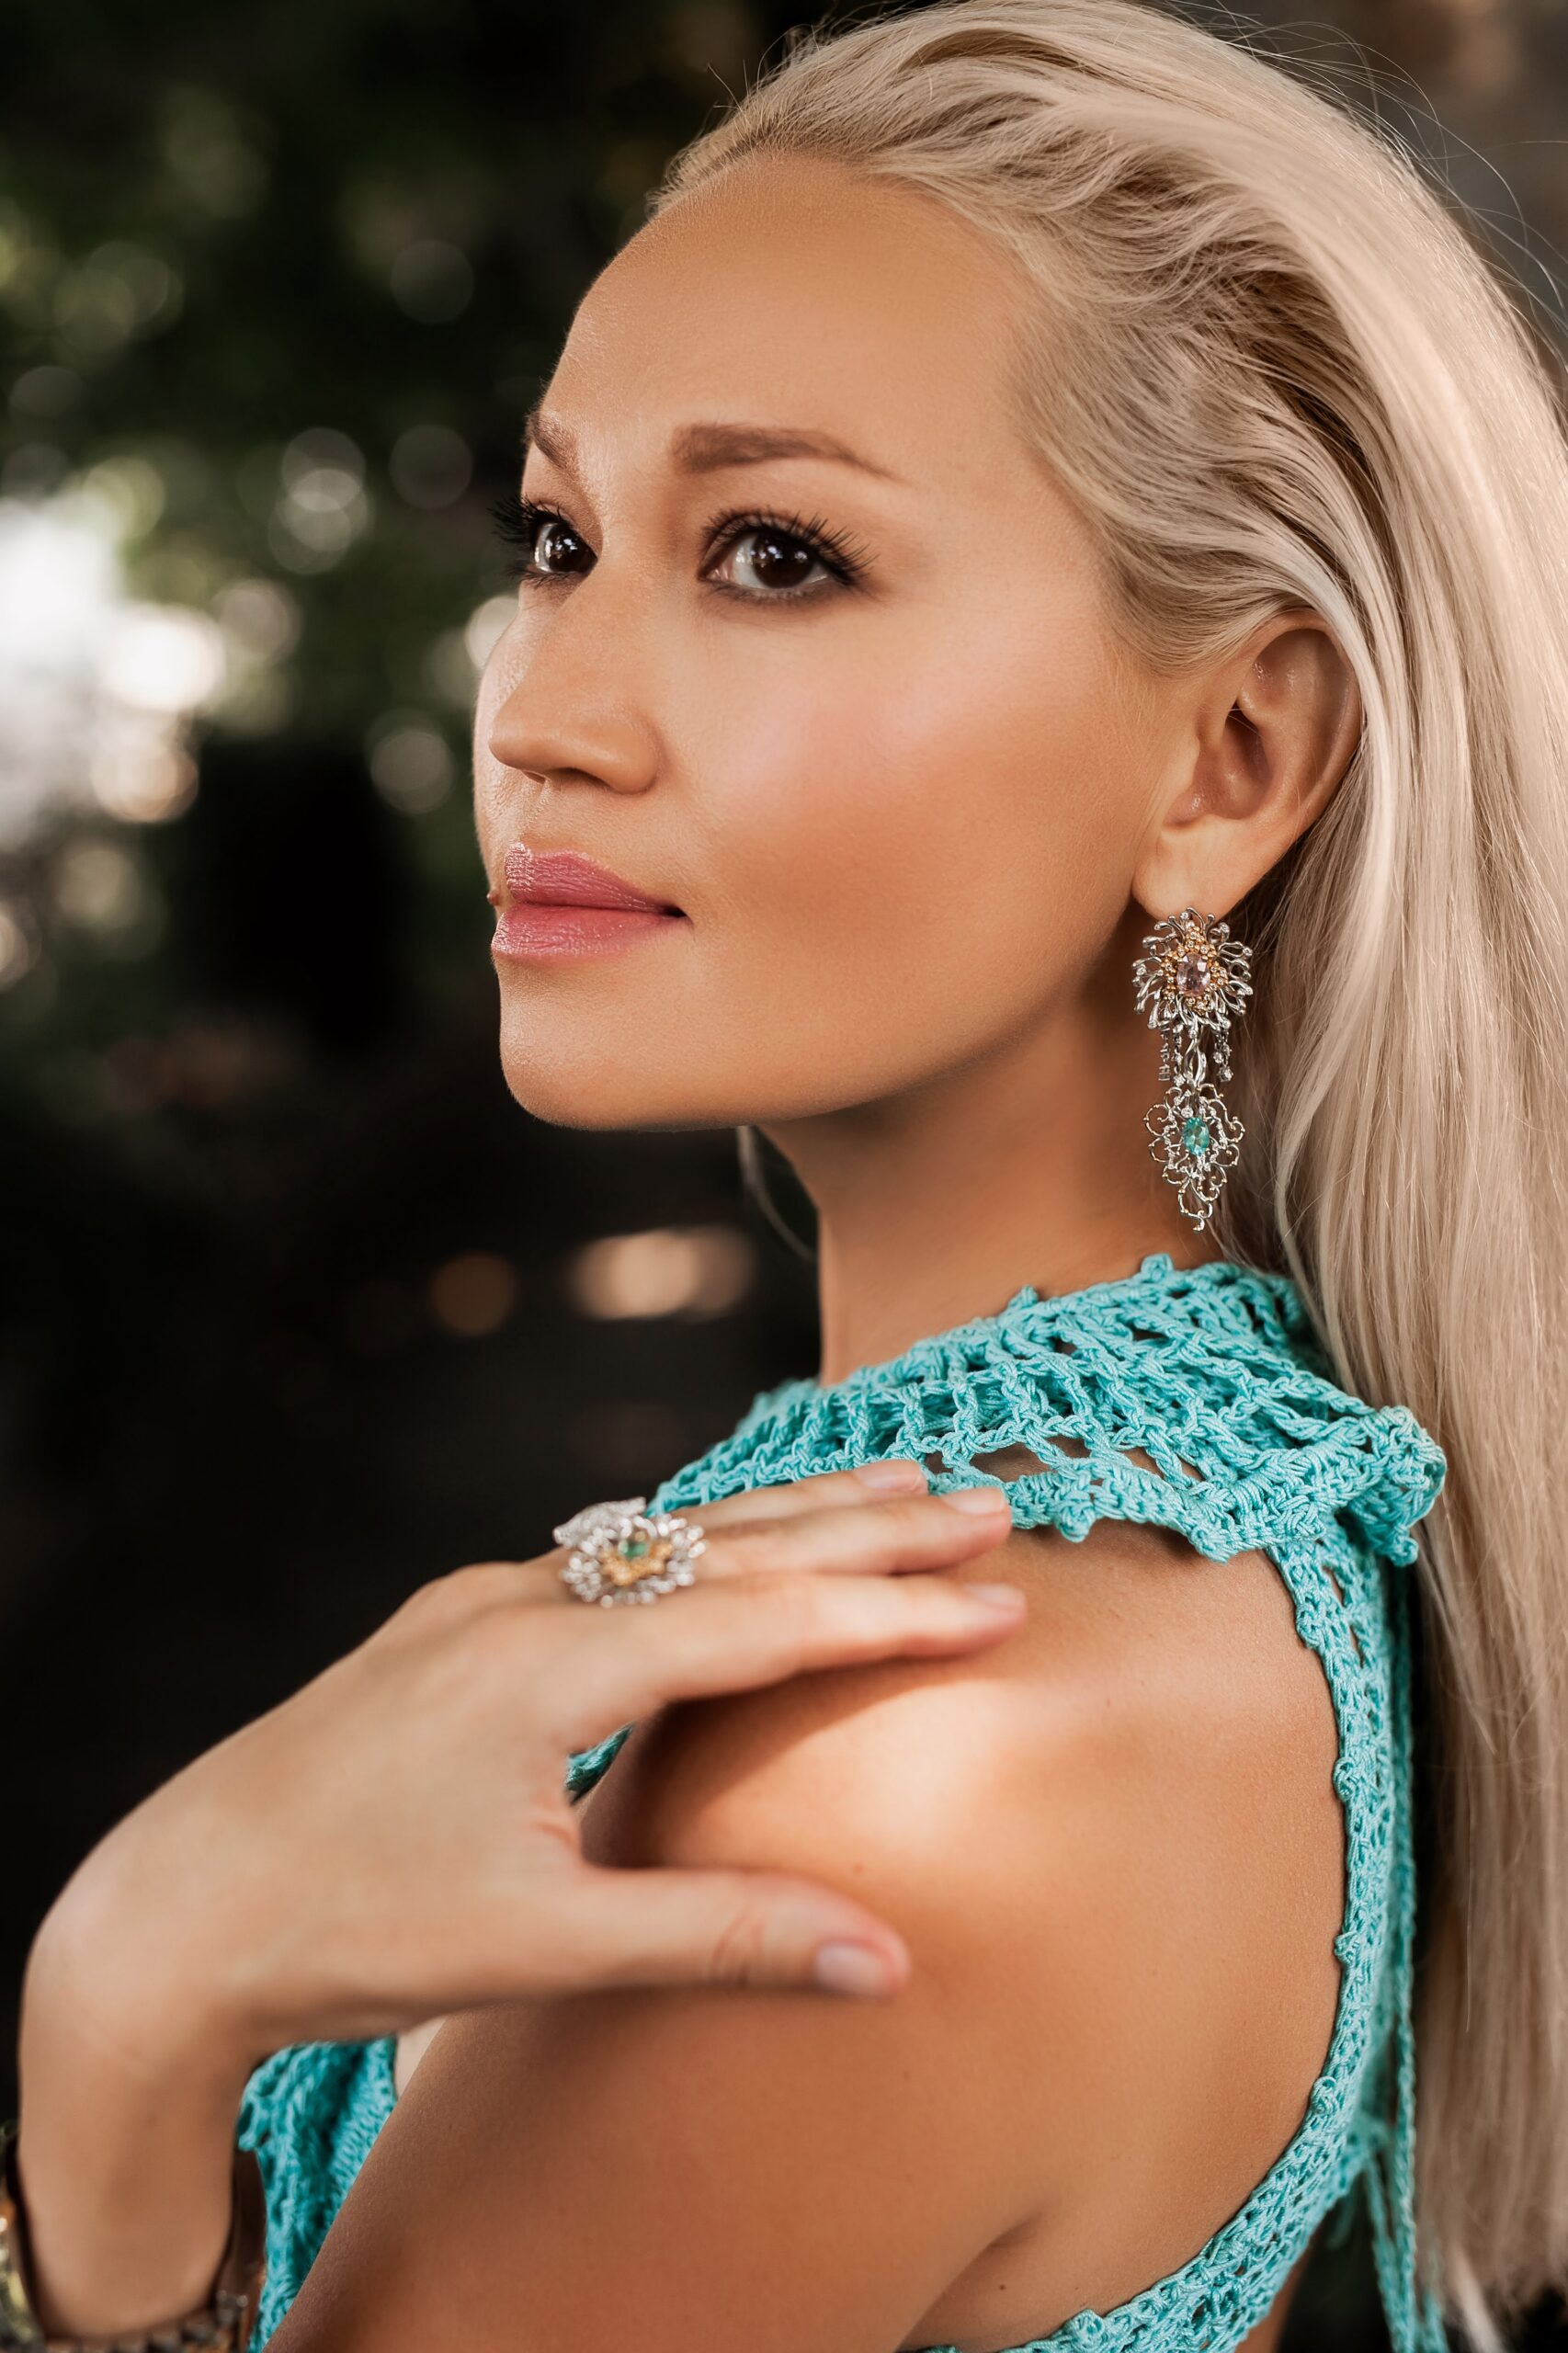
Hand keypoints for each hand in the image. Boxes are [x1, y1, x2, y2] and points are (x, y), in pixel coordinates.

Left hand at [34, 1462, 1020, 2085]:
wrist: (175, 1907)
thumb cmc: (353, 1932)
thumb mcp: (543, 1949)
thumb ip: (720, 1938)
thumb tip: (889, 1960)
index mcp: (547, 1664)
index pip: (761, 1618)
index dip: (891, 1609)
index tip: (1000, 1598)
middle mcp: (518, 1602)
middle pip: (730, 1545)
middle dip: (868, 1525)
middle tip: (988, 1501)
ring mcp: (479, 1600)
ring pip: (670, 1536)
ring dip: (792, 1516)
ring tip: (898, 1484)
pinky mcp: (453, 1620)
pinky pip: (610, 1555)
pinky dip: (707, 1541)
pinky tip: (736, 1538)